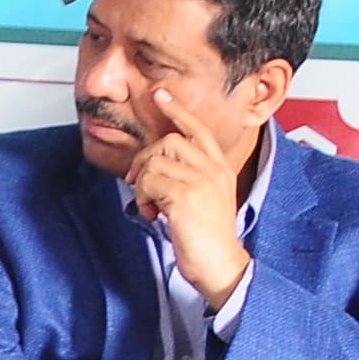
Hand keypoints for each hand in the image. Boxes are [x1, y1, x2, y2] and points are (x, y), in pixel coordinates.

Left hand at [123, 83, 257, 310]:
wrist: (220, 263)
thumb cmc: (207, 236)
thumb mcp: (202, 198)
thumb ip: (185, 177)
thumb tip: (152, 166)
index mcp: (219, 167)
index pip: (198, 129)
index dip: (178, 110)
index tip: (161, 95)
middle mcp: (213, 169)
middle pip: (168, 141)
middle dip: (145, 159)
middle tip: (138, 182)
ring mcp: (201, 180)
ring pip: (155, 161)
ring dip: (143, 184)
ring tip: (151, 205)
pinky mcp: (186, 195)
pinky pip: (148, 181)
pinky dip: (142, 197)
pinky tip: (152, 214)